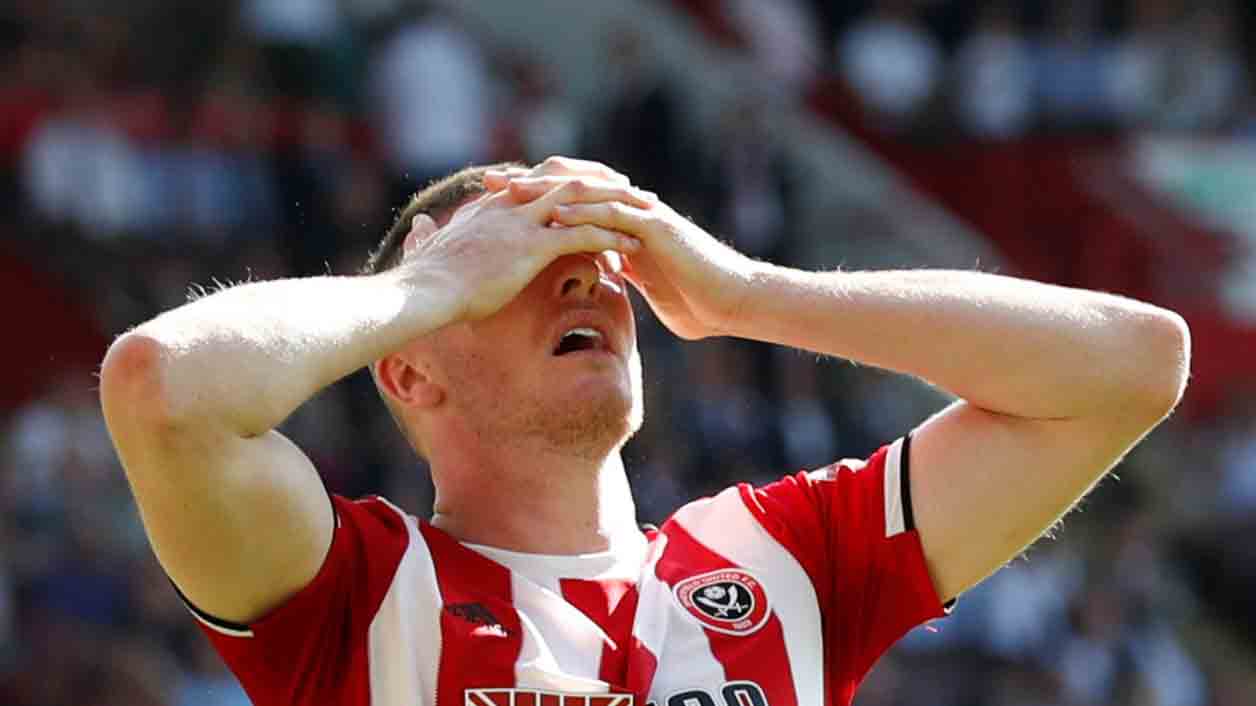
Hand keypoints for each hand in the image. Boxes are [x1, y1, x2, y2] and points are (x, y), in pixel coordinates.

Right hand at [397, 174, 649, 323]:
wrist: (423, 292)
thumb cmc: (423, 280)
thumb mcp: (426, 249)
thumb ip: (428, 235)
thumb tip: (418, 227)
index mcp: (492, 205)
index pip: (539, 181)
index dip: (570, 181)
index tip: (595, 186)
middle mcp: (511, 206)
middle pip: (566, 180)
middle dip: (603, 182)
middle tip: (633, 190)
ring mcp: (523, 224)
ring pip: (581, 201)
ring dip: (616, 204)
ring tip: (645, 212)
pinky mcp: (532, 247)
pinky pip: (582, 235)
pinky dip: (611, 237)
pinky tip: (632, 247)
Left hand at [487, 159, 756, 339]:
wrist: (733, 303)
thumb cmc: (698, 303)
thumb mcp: (649, 290)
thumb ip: (627, 280)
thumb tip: (609, 285)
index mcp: (624, 228)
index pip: (573, 206)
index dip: (535, 203)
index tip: (496, 205)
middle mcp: (631, 214)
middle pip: (573, 190)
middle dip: (530, 186)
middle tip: (490, 184)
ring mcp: (645, 217)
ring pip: (590, 193)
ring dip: (548, 190)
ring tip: (511, 190)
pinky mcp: (658, 228)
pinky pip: (615, 214)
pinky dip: (585, 210)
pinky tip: (556, 211)